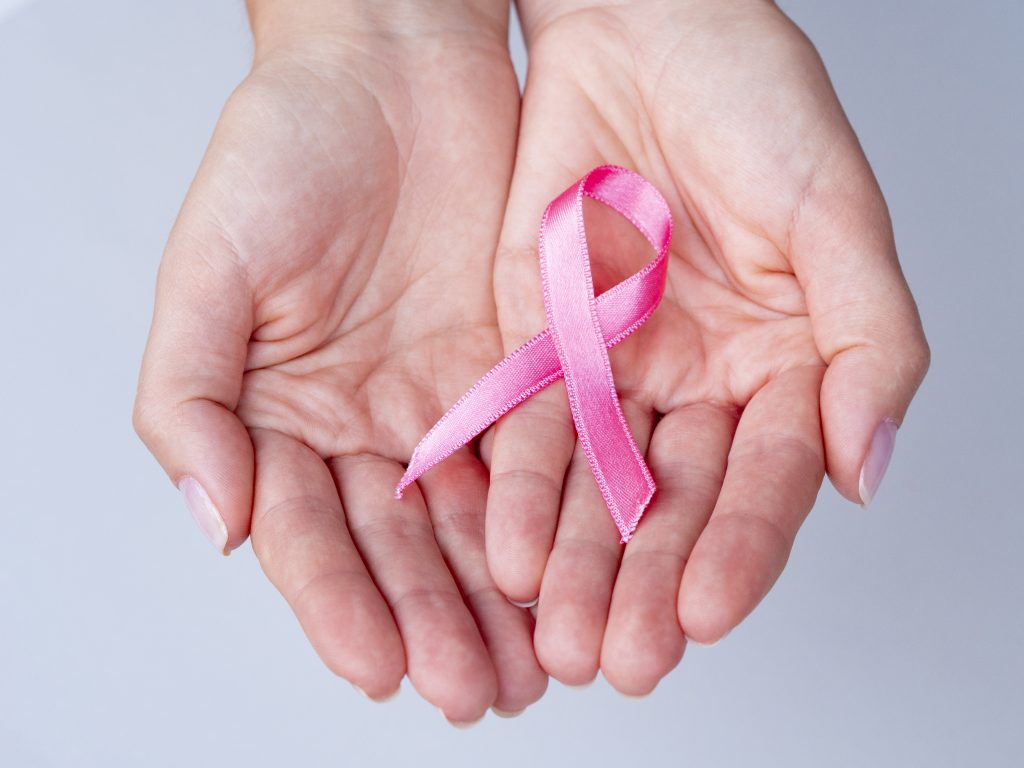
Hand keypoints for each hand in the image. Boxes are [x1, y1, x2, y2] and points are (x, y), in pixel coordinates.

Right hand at [134, 1, 545, 720]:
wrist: (393, 66)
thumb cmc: (287, 148)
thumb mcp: (212, 268)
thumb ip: (189, 397)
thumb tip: (213, 518)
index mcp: (281, 416)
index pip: (309, 533)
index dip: (338, 604)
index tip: (378, 668)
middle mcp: (365, 424)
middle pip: (399, 546)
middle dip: (433, 620)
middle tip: (474, 691)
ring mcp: (443, 404)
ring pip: (473, 521)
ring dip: (498, 597)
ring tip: (532, 666)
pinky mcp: (514, 371)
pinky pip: (535, 456)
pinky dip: (550, 519)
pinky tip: (570, 574)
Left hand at [485, 0, 928, 692]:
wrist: (637, 30)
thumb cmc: (750, 98)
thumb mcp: (834, 210)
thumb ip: (866, 339)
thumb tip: (867, 469)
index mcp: (784, 364)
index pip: (766, 481)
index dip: (739, 550)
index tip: (705, 614)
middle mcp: (702, 382)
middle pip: (676, 503)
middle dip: (647, 582)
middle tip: (623, 658)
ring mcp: (620, 372)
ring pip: (599, 485)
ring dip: (579, 560)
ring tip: (558, 633)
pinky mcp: (544, 349)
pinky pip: (530, 429)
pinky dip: (519, 489)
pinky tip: (507, 549)